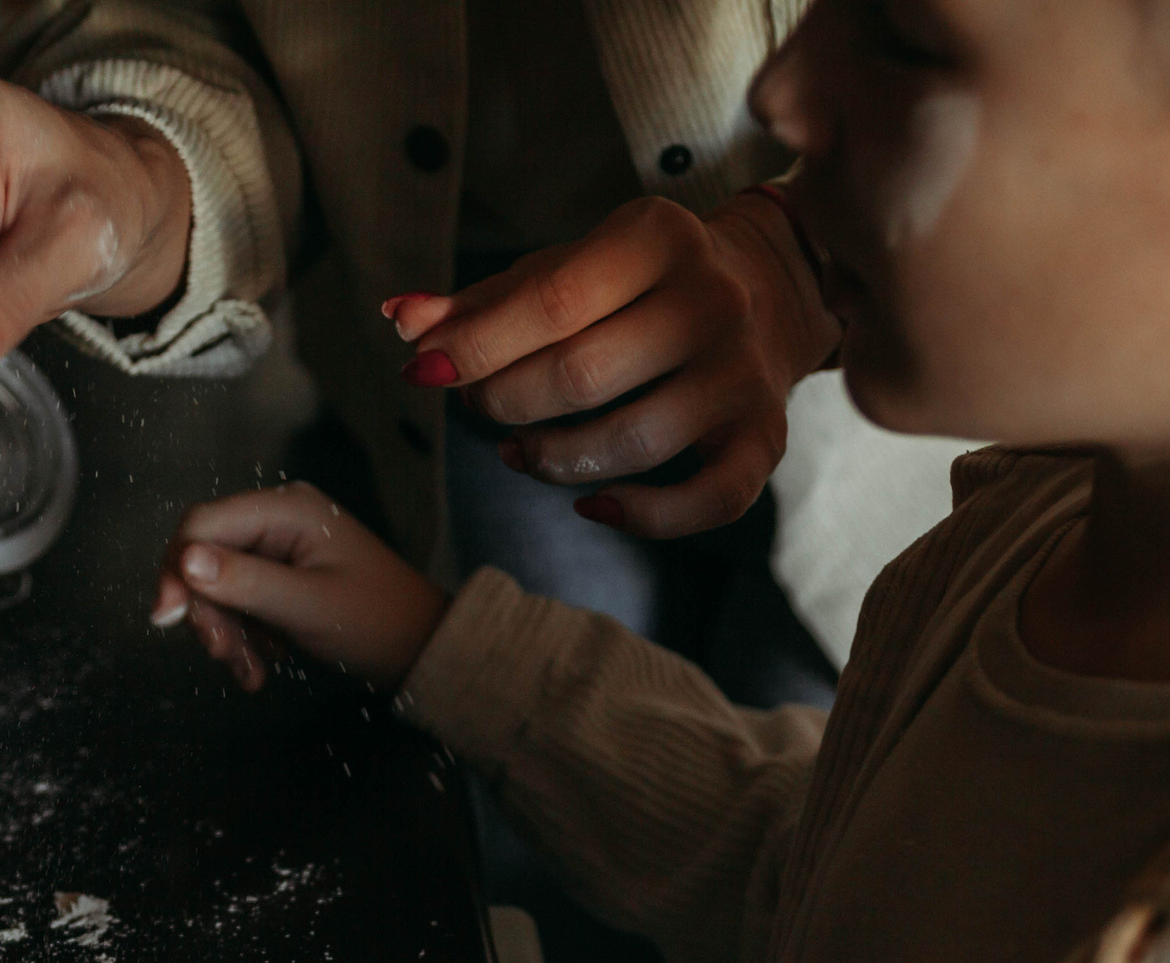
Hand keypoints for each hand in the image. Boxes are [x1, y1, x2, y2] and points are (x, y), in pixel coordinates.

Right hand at [151, 483, 449, 691]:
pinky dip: (242, 638)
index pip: (202, 524)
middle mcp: (277, 520)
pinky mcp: (281, 579)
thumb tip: (184, 561)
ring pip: (218, 587)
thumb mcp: (307, 605)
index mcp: (286, 510)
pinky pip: (240, 604)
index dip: (175, 569)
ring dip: (225, 633)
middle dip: (207, 611)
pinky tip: (262, 667)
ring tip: (251, 672)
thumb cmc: (376, 621)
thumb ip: (245, 582)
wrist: (423, 650)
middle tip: (223, 655)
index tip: (166, 619)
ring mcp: (279, 549)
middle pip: (204, 557)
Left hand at [386, 193, 838, 536]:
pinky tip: (590, 504)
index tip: (422, 369)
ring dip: (551, 461)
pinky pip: (706, 501)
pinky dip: (641, 517)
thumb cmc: (637, 284)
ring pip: (630, 443)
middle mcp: (711, 301)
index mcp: (658, 239)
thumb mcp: (567, 267)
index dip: (474, 347)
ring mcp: (743, 374)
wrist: (770, 289)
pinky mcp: (765, 438)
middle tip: (479, 408)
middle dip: (505, 403)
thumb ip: (483, 300)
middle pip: (581, 377)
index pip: (550, 302)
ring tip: (516, 451)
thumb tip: (399, 320)